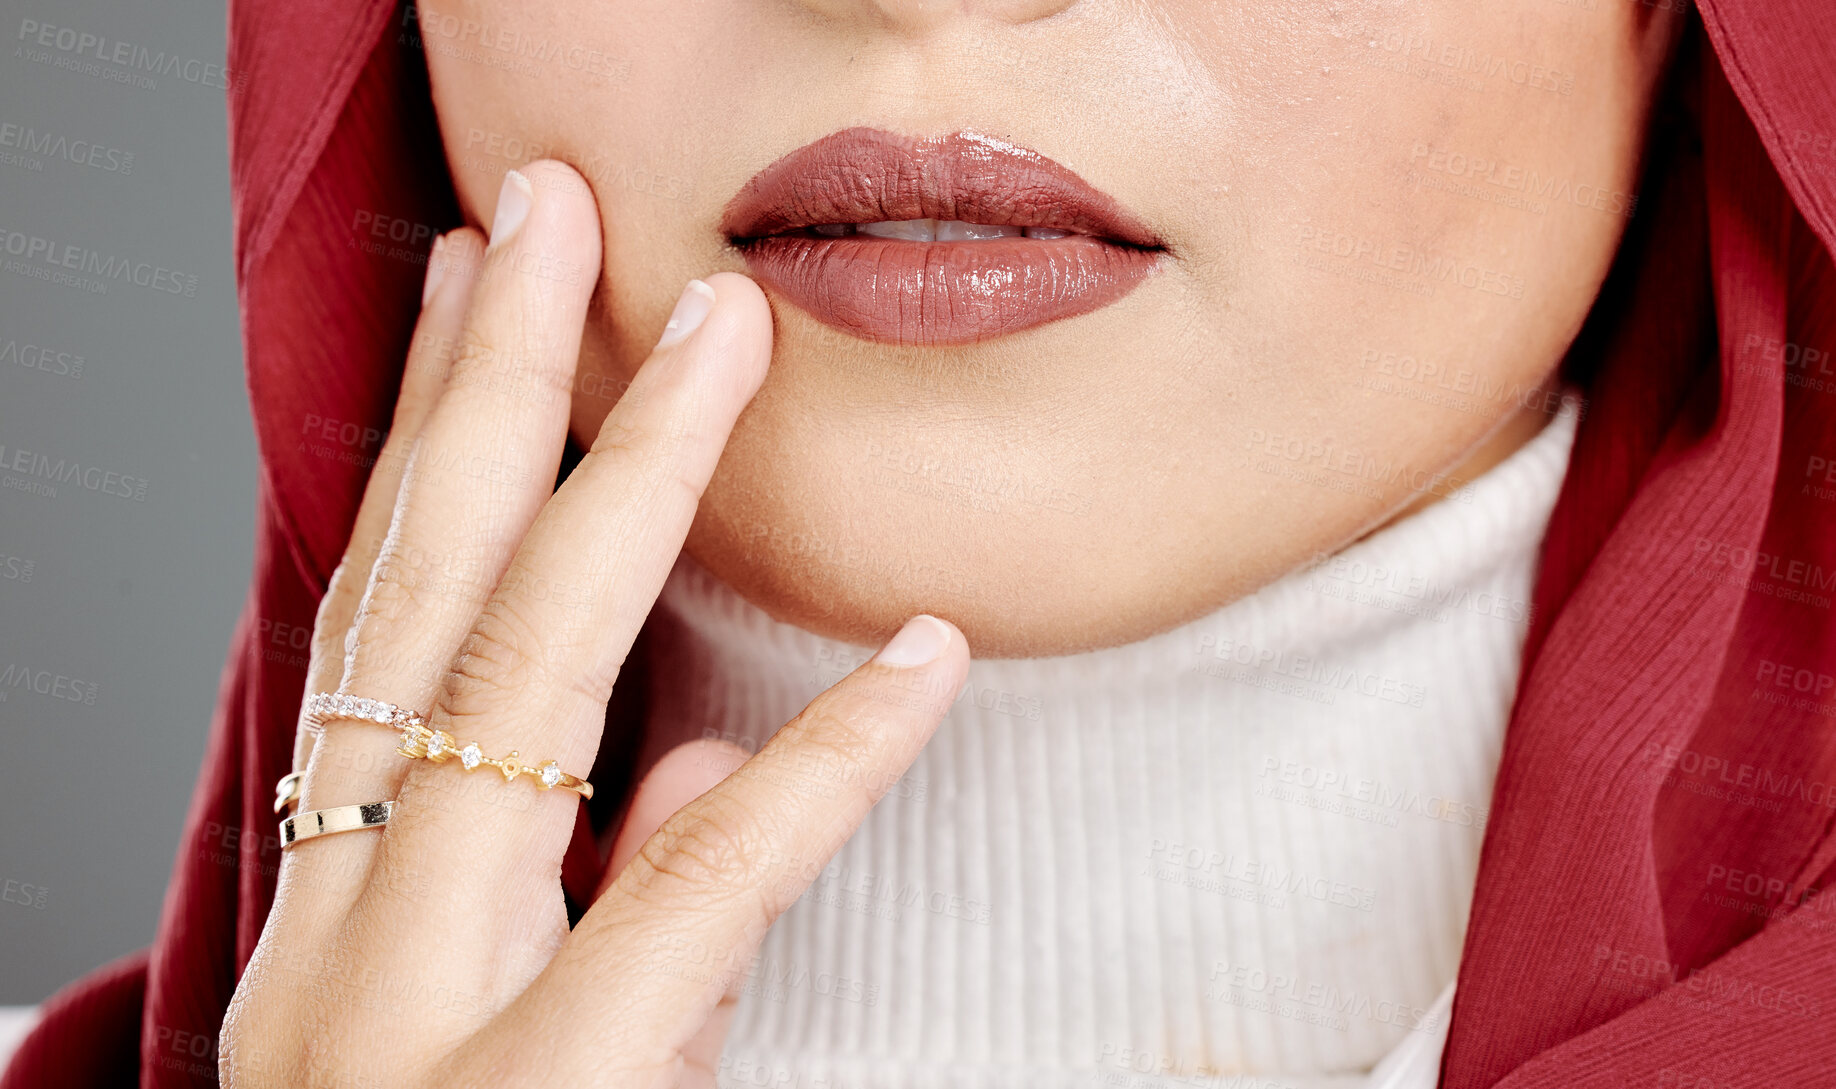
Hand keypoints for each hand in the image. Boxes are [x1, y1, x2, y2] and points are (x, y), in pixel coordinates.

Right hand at [219, 161, 969, 1088]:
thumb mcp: (475, 1043)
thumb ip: (586, 904)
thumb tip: (690, 770)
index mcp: (342, 892)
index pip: (382, 608)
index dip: (428, 437)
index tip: (483, 290)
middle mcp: (356, 915)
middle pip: (427, 597)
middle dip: (494, 385)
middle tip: (555, 216)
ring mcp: (429, 1004)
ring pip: (523, 691)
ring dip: (633, 494)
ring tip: (723, 344)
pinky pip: (698, 900)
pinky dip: (817, 776)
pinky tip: (919, 669)